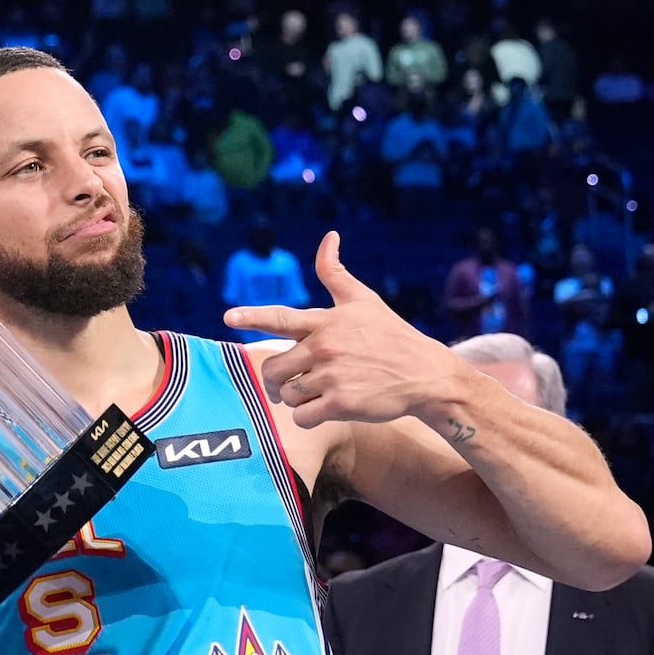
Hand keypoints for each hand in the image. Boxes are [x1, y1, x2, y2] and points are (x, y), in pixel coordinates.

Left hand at [224, 232, 463, 428]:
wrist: (424, 374)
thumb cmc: (391, 336)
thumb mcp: (364, 301)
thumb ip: (336, 273)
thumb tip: (329, 236)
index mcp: (326, 321)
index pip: (281, 317)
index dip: (251, 316)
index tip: (229, 317)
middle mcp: (324, 347)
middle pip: (273, 369)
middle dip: (278, 379)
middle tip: (292, 382)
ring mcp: (331, 376)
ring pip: (287, 395)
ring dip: (297, 398)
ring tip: (320, 392)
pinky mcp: (339, 403)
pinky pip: (302, 417)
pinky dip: (308, 418)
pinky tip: (326, 409)